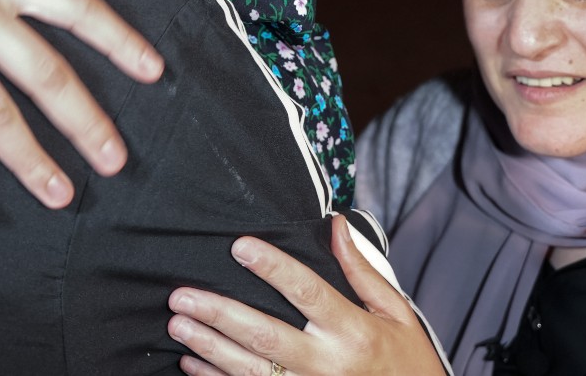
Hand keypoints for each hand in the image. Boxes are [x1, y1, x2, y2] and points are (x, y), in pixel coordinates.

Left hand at [167, 215, 444, 375]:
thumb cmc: (407, 363)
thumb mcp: (396, 314)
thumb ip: (361, 271)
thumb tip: (335, 224)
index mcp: (354, 332)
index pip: (307, 292)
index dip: (272, 267)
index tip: (239, 246)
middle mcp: (328, 364)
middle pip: (266, 335)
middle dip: (220, 314)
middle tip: (182, 295)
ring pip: (250, 369)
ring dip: (209, 348)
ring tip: (178, 325)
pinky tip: (192, 363)